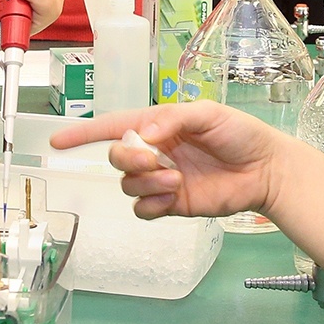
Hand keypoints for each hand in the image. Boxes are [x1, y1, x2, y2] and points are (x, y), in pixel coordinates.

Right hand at [49, 102, 285, 220]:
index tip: (58, 140)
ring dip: (146, 183)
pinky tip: (172, 198)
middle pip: (116, 157)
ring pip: (128, 185)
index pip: (112, 126)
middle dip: (127, 159)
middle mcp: (154, 152)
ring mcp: (161, 180)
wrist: (265, 170)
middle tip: (152, 160)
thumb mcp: (208, 113)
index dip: (83, 133)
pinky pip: (143, 210)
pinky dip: (151, 205)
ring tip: (176, 180)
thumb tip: (143, 136)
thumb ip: (173, 119)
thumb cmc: (240, 133)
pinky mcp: (172, 204)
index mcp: (157, 125)